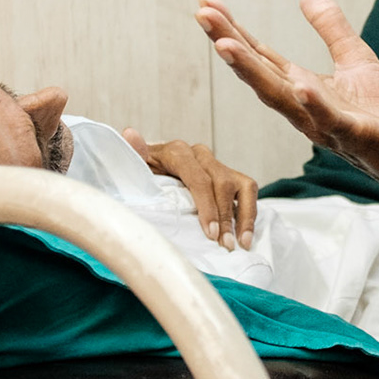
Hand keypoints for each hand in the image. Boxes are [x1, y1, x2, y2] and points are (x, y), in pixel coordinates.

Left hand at [123, 130, 259, 250]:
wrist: (150, 171)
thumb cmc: (141, 176)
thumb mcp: (133, 168)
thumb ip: (134, 155)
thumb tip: (129, 134)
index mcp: (177, 152)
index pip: (198, 178)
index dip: (207, 206)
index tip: (210, 232)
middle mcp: (200, 154)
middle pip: (222, 184)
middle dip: (225, 217)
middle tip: (224, 244)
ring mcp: (216, 164)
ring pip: (240, 186)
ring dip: (242, 216)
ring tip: (240, 243)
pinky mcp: (229, 174)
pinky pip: (247, 190)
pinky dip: (249, 214)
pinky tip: (245, 236)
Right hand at [196, 0, 378, 203]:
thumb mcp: (356, 61)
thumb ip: (332, 30)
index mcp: (302, 90)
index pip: (261, 58)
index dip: (233, 32)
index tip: (207, 5)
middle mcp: (304, 109)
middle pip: (259, 74)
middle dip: (230, 44)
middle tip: (203, 14)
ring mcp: (326, 124)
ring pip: (282, 97)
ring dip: (252, 72)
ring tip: (226, 45)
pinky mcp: (355, 135)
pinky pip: (331, 119)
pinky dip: (314, 103)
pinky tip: (300, 84)